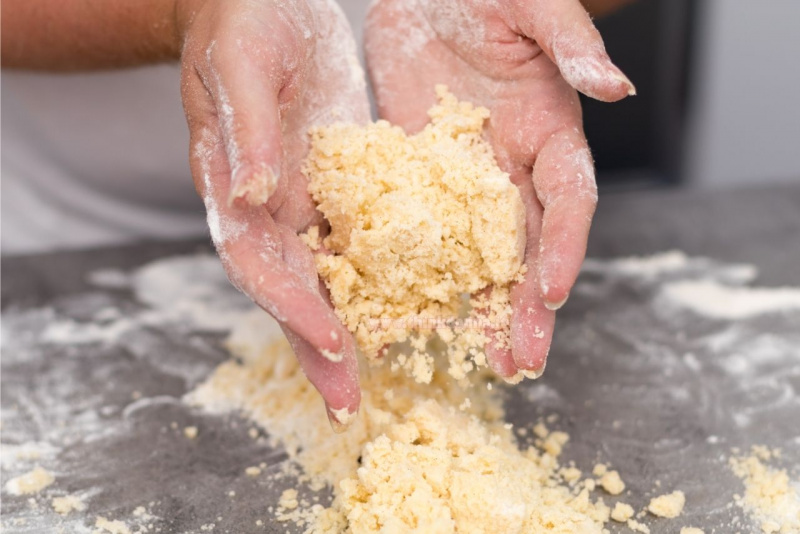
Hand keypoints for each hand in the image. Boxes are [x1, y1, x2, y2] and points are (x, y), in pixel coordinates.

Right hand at [178, 0, 369, 429]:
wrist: (262, 1)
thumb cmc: (242, 23)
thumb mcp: (243, 63)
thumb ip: (249, 129)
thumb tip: (251, 196)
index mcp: (233, 185)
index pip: (258, 260)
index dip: (292, 306)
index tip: (333, 342)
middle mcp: (268, 206)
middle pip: (291, 289)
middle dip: (318, 346)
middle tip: (348, 404)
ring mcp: (304, 200)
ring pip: (326, 277)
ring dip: (350, 329)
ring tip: (379, 379)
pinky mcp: (338, 186)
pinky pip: (358, 240)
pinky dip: (379, 280)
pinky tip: (409, 309)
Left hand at [366, 0, 633, 380]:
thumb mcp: (531, 6)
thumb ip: (567, 45)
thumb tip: (613, 85)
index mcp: (549, 132)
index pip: (568, 200)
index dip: (565, 247)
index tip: (555, 293)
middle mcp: (513, 168)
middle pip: (529, 247)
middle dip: (528, 305)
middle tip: (522, 360)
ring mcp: (466, 179)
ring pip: (481, 256)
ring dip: (484, 308)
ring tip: (483, 360)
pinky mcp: (419, 177)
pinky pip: (423, 233)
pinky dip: (423, 273)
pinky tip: (416, 311)